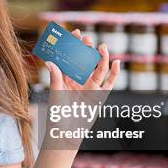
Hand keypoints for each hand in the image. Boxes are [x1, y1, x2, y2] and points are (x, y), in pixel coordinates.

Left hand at [42, 29, 120, 150]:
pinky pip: (108, 83)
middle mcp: (78, 81)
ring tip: (102, 47)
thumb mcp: (56, 95)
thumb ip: (55, 78)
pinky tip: (116, 62)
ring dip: (101, 58)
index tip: (75, 33)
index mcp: (65, 78)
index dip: (73, 45)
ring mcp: (90, 88)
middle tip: (87, 39)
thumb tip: (50, 62)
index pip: (70, 57)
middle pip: (85, 61)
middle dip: (86, 49)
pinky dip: (114, 73)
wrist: (66, 135)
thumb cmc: (57, 116)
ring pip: (98, 69)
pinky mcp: (99, 97)